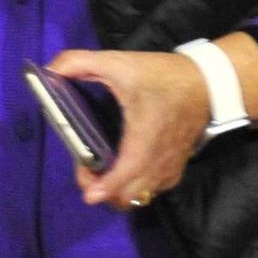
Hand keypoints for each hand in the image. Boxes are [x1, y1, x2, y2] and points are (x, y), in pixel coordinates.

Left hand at [46, 49, 208, 211]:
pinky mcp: (176, 166)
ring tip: (99, 171)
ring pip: (142, 195)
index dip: (107, 187)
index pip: (128, 172)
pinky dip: (135, 188)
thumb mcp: (118, 61)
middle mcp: (159, 159)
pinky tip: (121, 171)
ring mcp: (170, 166)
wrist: (208, 83)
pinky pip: (153, 188)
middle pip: (130, 195)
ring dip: (118, 191)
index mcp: (145, 136)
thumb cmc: (163, 76)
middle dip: (104, 191)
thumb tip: (49, 71)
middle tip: (85, 170)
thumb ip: (79, 62)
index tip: (88, 195)